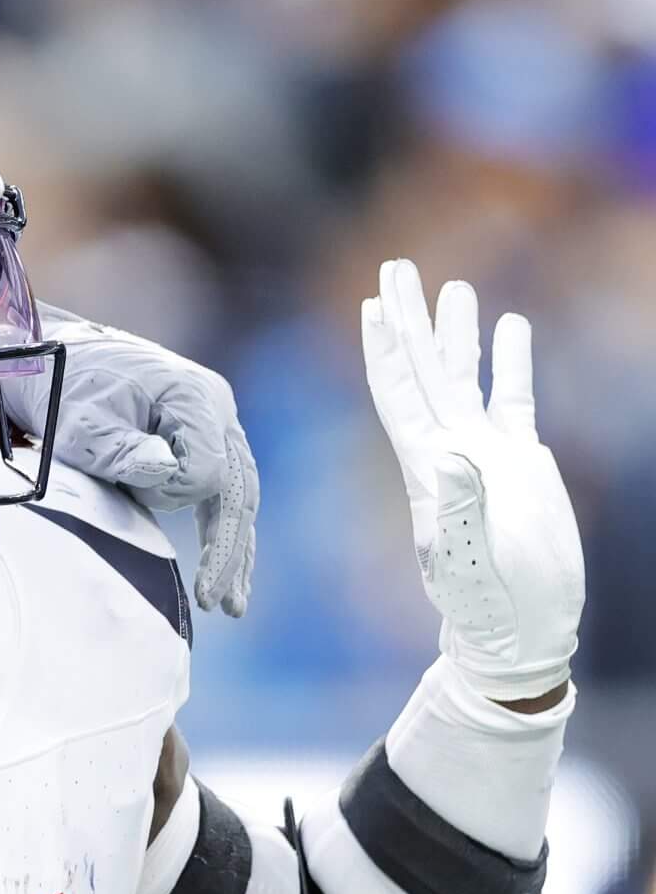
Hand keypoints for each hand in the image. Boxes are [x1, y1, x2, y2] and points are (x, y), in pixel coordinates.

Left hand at [9, 305, 259, 615]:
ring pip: (239, 495)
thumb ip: (123, 451)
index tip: (134, 489)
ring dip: (234, 549)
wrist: (59, 359)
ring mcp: (214, 425)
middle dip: (228, 548)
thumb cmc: (66, 389)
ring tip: (230, 605)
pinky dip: (224, 532)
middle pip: (238, 489)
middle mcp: (216, 409)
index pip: (209, 470)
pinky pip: (224, 492)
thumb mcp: (81, 424)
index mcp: (194, 398)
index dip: (176, 493)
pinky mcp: (203, 440)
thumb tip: (166, 474)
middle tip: (216, 602)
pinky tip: (228, 576)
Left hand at [360, 260, 583, 704]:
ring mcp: (484, 453)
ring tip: (452, 285)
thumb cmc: (489, 600)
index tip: (372, 304)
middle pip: (424, 371)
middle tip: (397, 267)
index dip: (385, 348)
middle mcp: (449, 450)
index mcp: (428, 467)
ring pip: (465, 377)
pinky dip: (509, 362)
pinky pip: (511, 399)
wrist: (520, 626)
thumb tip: (451, 455)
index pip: (399, 393)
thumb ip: (462, 504)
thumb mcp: (470, 555)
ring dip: (456, 333)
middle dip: (410, 320)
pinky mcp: (520, 462)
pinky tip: (511, 326)